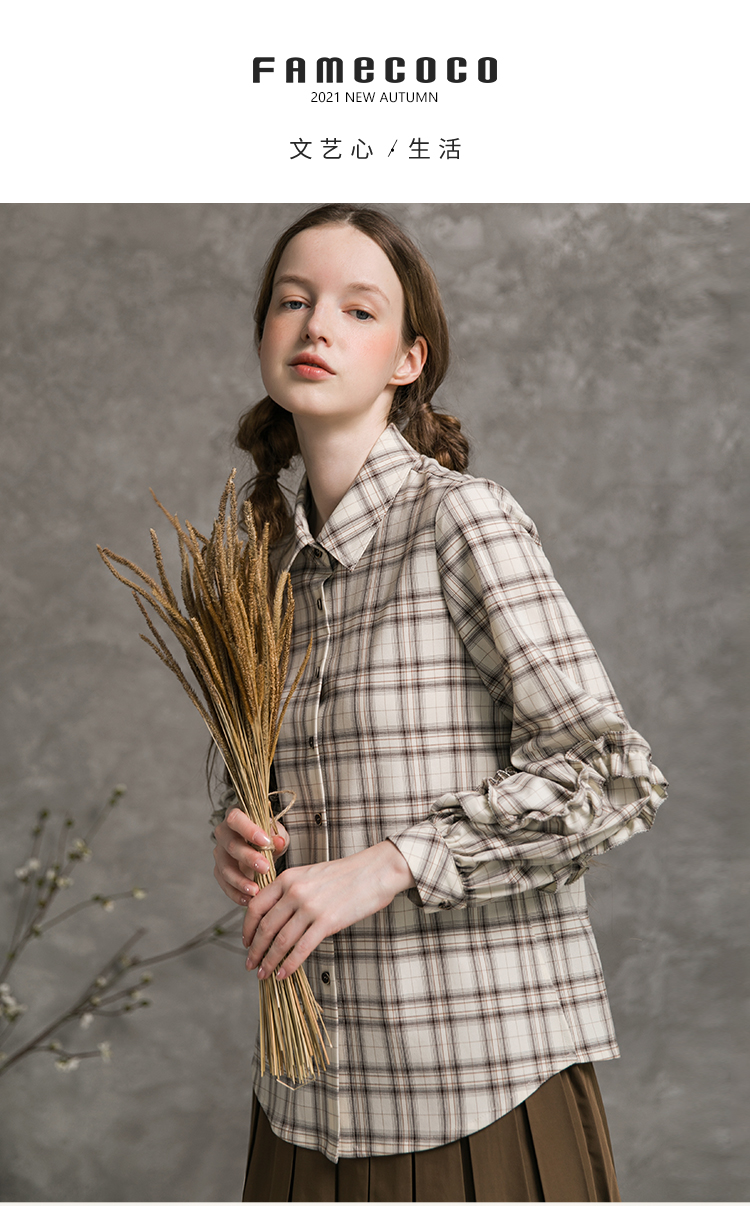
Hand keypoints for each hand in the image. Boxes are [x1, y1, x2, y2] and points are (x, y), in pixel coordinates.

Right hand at [213, 807, 288, 906]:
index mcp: (236, 816)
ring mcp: (219, 852)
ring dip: (239, 880)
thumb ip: (278, 836)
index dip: (248, 830)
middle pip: (231, 845)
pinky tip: (247, 899)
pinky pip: (224, 883)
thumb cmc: (268, 835)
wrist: (260, 847)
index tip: (265, 841)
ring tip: (255, 890)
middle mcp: (223, 833)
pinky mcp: (219, 870)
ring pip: (224, 867)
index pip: (236, 819)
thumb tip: (279, 841)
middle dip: (248, 858)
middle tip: (265, 868)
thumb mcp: (277, 832)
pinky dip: (235, 893)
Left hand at [243, 840, 415, 980]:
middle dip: (255, 950)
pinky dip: (289, 965)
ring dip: (269, 961)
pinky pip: (301, 949)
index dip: (247, 928)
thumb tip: (275, 917)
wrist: (375, 870)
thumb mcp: (310, 875)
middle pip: (265, 927)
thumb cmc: (345, 874)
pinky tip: (284, 974)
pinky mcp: (327, 922)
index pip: (256, 906)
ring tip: (264, 973)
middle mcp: (294, 891)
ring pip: (280, 941)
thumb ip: (291, 891)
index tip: (246, 942)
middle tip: (250, 964)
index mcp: (288, 878)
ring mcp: (310, 907)